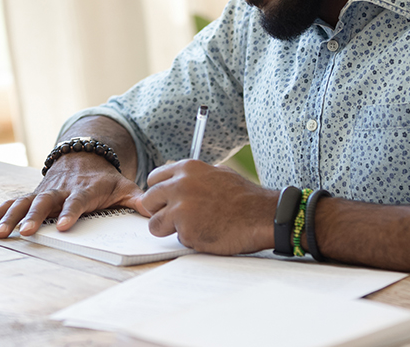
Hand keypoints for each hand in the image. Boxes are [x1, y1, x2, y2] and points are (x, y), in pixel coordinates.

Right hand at [0, 151, 147, 237]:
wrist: (85, 157)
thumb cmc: (106, 180)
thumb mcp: (124, 186)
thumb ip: (137, 200)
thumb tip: (153, 210)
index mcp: (84, 189)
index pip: (77, 202)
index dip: (70, 212)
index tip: (63, 226)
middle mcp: (61, 190)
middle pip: (46, 203)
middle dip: (35, 217)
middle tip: (27, 232)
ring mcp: (44, 191)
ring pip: (25, 203)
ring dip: (11, 217)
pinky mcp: (33, 194)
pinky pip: (12, 202)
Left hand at [141, 160, 276, 254]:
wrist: (262, 215)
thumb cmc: (244, 197)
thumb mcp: (218, 173)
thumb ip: (194, 177)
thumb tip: (178, 181)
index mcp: (187, 169)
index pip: (153, 179)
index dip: (160, 193)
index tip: (167, 201)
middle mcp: (179, 185)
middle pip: (148, 200)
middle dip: (159, 211)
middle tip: (176, 217)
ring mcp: (181, 209)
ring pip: (154, 224)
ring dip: (169, 229)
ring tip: (193, 227)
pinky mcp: (186, 230)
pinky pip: (176, 239)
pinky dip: (189, 239)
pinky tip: (207, 233)